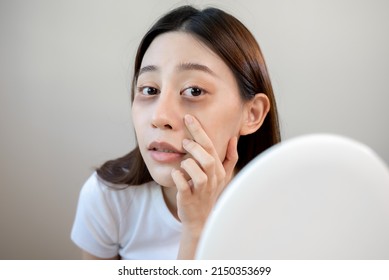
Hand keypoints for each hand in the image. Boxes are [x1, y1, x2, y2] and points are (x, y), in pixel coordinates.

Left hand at [172, 114, 237, 258]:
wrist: (199, 218)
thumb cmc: (210, 192)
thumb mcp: (223, 175)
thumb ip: (230, 157)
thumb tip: (234, 138)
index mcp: (219, 171)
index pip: (212, 147)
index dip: (200, 132)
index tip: (188, 118)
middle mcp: (212, 180)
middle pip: (208, 159)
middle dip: (195, 146)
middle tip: (184, 140)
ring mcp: (201, 191)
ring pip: (199, 174)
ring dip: (188, 163)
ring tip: (182, 160)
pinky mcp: (189, 199)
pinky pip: (183, 186)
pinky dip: (178, 177)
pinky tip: (175, 173)